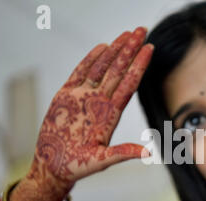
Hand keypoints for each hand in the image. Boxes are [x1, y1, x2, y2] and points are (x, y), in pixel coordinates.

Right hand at [27, 27, 152, 187]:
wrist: (54, 166)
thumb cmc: (79, 166)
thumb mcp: (102, 160)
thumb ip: (123, 153)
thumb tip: (148, 154)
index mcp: (111, 114)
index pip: (129, 84)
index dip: (139, 65)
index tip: (150, 48)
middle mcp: (101, 102)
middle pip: (119, 70)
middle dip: (131, 50)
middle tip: (142, 29)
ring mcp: (84, 97)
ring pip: (102, 68)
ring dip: (114, 50)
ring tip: (127, 34)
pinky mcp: (67, 96)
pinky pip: (80, 73)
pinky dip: (91, 59)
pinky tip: (102, 47)